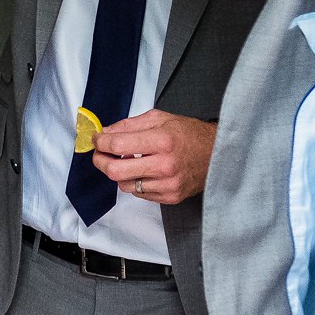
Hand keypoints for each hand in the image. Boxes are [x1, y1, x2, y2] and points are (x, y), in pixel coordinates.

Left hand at [92, 110, 213, 204]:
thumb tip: (105, 132)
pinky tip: (142, 171)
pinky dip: (134, 182)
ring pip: (124, 184)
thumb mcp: (160, 118)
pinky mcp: (170, 197)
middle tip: (99, 153)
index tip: (96, 139)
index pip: (117, 144)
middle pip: (115, 170)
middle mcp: (165, 165)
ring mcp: (168, 184)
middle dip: (100, 160)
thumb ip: (129, 125)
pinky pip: (139, 193)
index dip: (100, 142)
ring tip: (125, 161)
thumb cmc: (189, 134)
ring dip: (119, 172)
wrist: (218, 154)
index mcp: (162, 140)